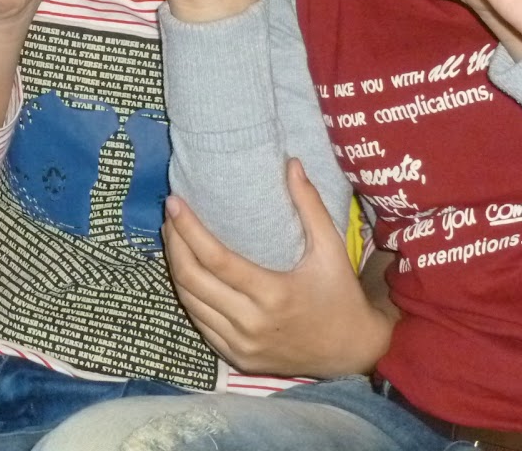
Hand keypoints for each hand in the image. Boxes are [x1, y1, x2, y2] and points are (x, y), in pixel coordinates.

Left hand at [163, 161, 393, 376]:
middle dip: (174, 245)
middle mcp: (252, 324)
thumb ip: (310, 205)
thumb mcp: (331, 249)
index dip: (188, 229)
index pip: (216, 259)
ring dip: (175, 269)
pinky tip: (186, 273)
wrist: (352, 353)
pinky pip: (200, 325)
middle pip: (192, 281)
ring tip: (172, 238)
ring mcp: (242, 346)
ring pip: (190, 304)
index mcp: (273, 295)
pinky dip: (188, 297)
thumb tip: (292, 163)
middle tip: (169, 217)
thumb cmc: (341, 295)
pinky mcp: (237, 359)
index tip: (174, 203)